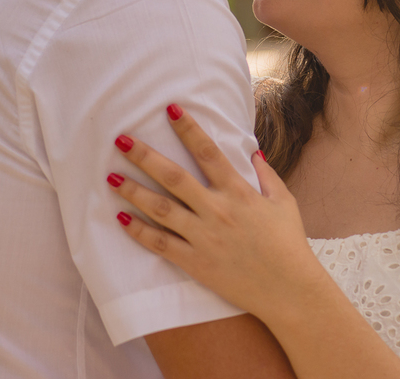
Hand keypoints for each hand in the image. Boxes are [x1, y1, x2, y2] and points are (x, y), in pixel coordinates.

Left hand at [109, 105, 328, 326]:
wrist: (289, 290)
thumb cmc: (289, 244)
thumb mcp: (284, 202)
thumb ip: (266, 175)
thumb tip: (252, 151)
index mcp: (239, 192)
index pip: (208, 152)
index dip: (189, 129)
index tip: (170, 109)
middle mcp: (217, 211)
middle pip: (173, 178)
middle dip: (145, 156)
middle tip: (121, 139)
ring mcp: (204, 237)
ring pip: (160, 209)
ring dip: (133, 191)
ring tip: (110, 177)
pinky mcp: (196, 262)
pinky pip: (161, 244)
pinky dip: (139, 231)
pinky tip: (121, 219)